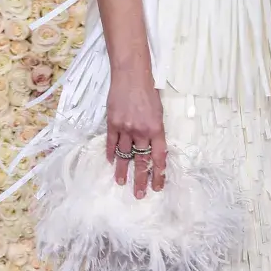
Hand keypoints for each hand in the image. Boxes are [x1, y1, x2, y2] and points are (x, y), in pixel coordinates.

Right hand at [106, 73, 166, 196]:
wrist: (131, 75)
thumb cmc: (148, 91)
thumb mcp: (159, 112)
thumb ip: (156, 131)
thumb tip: (153, 149)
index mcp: (157, 129)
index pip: (159, 157)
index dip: (159, 174)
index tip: (157, 187)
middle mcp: (141, 131)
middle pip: (141, 161)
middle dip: (141, 180)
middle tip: (139, 195)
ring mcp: (125, 128)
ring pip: (124, 155)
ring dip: (123, 171)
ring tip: (121, 183)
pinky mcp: (112, 123)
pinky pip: (111, 143)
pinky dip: (110, 154)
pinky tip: (111, 162)